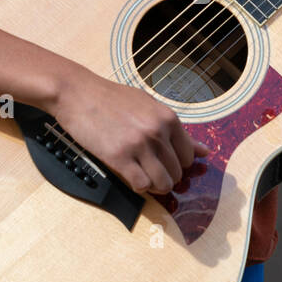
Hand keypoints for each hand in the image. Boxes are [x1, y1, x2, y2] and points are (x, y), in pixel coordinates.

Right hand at [50, 67, 209, 195]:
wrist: (78, 93)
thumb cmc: (111, 98)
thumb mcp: (148, 106)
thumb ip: (175, 129)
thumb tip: (204, 151)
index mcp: (168, 118)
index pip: (188, 156)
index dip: (179, 165)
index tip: (166, 164)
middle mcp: (157, 132)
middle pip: (177, 172)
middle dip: (167, 177)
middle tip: (152, 172)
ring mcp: (138, 145)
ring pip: (162, 183)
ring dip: (156, 187)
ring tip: (144, 178)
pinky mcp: (118, 157)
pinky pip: (141, 185)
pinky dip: (139, 187)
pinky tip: (131, 176)